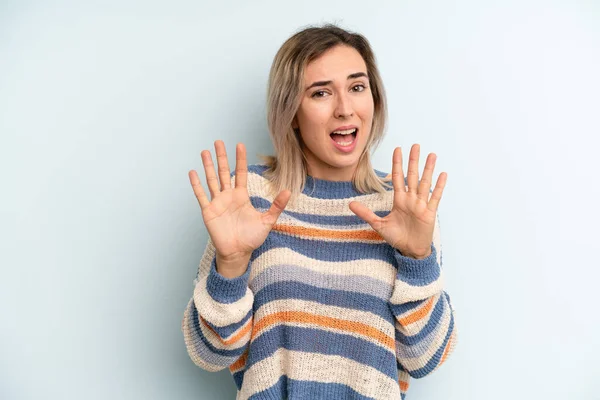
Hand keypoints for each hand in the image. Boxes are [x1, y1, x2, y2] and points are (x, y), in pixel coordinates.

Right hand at [189, 140, 290, 261]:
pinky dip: (196, 184)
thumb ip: (277, 206)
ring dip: (208, 166)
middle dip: (222, 157)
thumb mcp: (267, 221)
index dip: (240, 159)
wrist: (237, 253)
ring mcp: (217, 203)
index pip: (241, 173)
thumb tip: (288, 191)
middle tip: (218, 141)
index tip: (239, 144)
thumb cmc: (251, 238)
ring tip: (205, 151)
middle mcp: (228, 196)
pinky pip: (201, 195)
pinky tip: (192, 172)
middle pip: (224, 172)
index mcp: (242, 196)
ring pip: (211, 180)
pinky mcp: (208, 211)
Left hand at [348, 144, 446, 258]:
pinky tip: (442, 174)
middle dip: (413, 161)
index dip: (397, 164)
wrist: (410, 250)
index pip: (398, 178)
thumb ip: (366, 213)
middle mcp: (411, 199)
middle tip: (415, 145)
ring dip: (428, 169)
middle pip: (412, 176)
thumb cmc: (396, 237)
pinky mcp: (429, 212)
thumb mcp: (378, 224)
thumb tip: (350, 204)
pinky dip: (439, 186)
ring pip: (424, 183)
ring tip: (432, 155)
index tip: (398, 149)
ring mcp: (421, 205)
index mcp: (399, 200)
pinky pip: (435, 197)